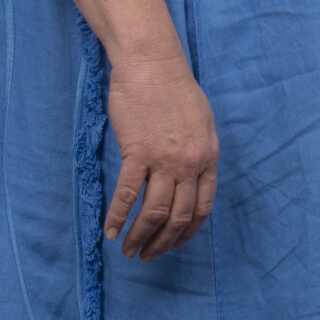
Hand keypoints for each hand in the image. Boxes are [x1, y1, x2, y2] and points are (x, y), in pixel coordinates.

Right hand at [102, 47, 217, 260]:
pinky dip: (118, 217)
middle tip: (149, 256)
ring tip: (129, 250)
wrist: (152, 63)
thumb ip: (197, 152)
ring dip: (140, 237)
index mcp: (208, 156)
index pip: (203, 207)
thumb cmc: (173, 87)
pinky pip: (128, 194)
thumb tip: (190, 177)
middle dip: (163, 243)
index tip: (175, 244)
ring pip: (154, 212)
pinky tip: (111, 230)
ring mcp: (164, 159)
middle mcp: (190, 163)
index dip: (188, 232)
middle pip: (178, 216)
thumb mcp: (200, 122)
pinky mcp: (138, 152)